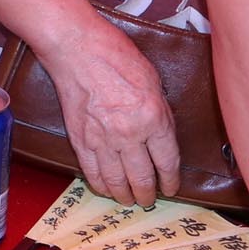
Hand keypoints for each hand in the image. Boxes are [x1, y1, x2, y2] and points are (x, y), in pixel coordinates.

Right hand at [36, 15, 180, 203]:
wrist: (77, 49)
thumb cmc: (116, 56)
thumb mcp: (153, 81)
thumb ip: (159, 112)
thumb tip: (161, 134)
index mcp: (153, 118)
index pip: (168, 162)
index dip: (171, 181)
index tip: (171, 188)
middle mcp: (130, 134)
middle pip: (143, 177)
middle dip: (148, 194)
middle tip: (149, 200)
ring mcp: (102, 139)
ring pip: (117, 180)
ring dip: (125, 195)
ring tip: (129, 200)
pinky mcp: (80, 139)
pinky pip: (92, 171)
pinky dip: (100, 184)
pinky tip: (106, 190)